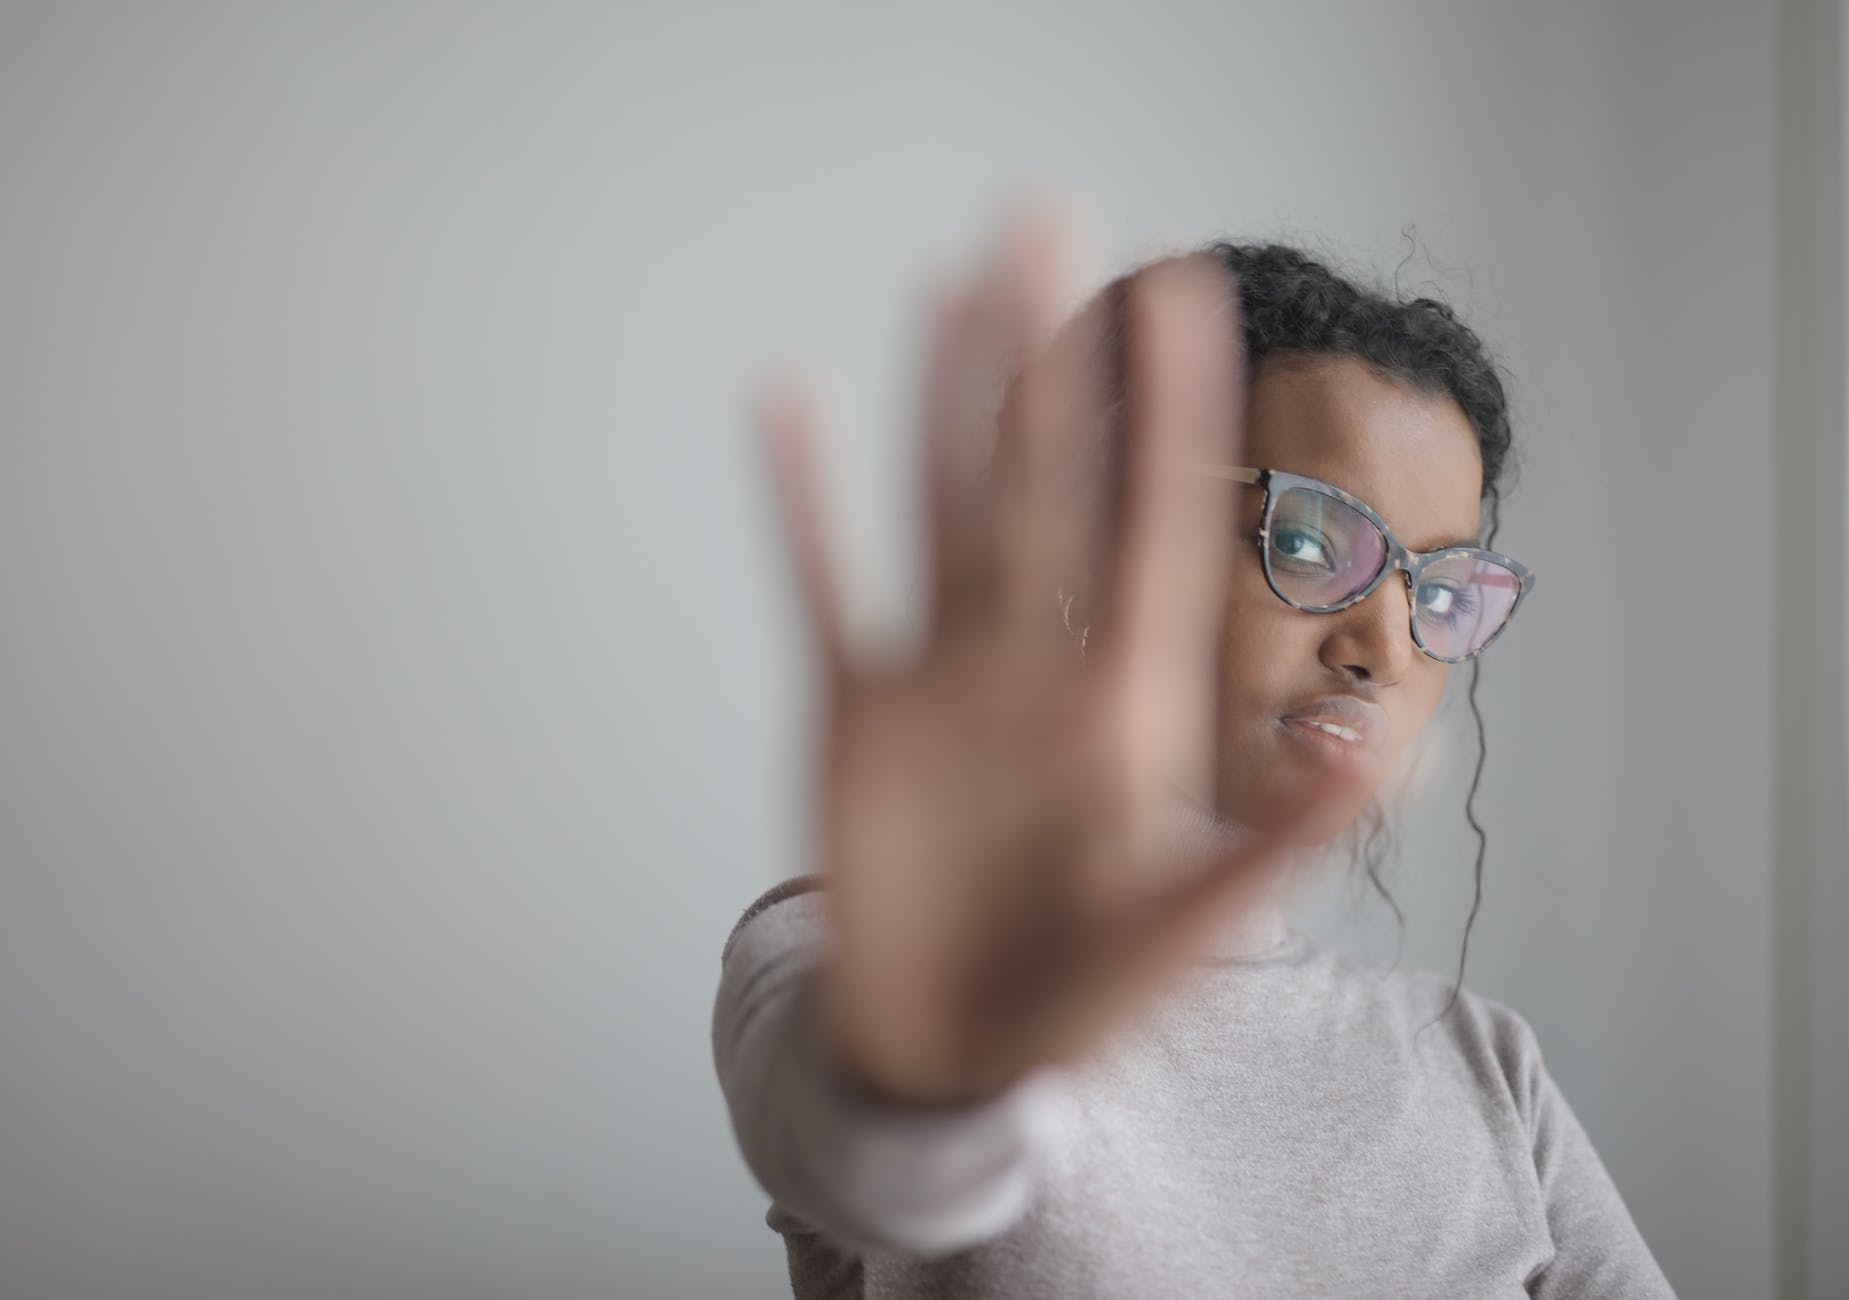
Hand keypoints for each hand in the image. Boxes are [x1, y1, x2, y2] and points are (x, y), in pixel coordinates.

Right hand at [755, 199, 1359, 1108]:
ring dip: (939, 396)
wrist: (949, 1053)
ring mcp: (939, 679)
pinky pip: (822, 582)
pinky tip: (788, 406)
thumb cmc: (1075, 995)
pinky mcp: (852, 710)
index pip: (1152, 529)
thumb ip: (1273, 839)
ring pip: (940, 506)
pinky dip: (802, 500)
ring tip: (946, 282)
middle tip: (1044, 223)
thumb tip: (1374, 749)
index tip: (1177, 296)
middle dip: (1043, 358)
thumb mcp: (1186, 924)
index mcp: (1123, 704)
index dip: (1165, 412)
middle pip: (1040, 483)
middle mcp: (1032, 666)